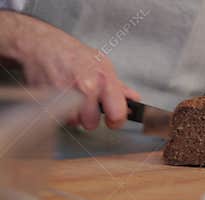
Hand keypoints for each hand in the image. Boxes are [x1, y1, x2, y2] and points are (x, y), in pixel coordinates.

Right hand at [1, 11, 139, 129]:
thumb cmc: (75, 55)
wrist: (44, 46)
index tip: (113, 119)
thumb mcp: (103, 65)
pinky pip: (60, 118)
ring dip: (74, 115)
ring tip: (73, 97)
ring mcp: (67, 94)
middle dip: (89, 117)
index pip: (117, 114)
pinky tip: (62, 97)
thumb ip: (119, 87)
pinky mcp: (48, 100)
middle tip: (87, 103)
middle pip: (92, 123)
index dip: (116, 120)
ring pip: (74, 123)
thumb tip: (134, 100)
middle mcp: (87, 87)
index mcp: (104, 79)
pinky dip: (61, 112)